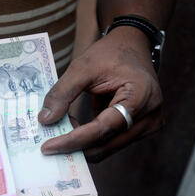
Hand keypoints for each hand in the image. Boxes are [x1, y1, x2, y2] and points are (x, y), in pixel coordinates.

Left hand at [38, 26, 163, 162]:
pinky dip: (89, 140)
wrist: (132, 48)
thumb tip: (45, 120)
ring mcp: (147, 126)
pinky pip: (109, 142)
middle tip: (48, 145)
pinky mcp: (138, 130)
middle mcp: (149, 116)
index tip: (48, 147)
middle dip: (75, 146)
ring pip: (106, 147)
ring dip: (81, 144)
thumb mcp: (82, 67)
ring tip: (61, 129)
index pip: (104, 127)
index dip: (74, 140)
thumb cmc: (111, 54)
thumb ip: (62, 93)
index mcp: (140, 96)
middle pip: (106, 143)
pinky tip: (73, 128)